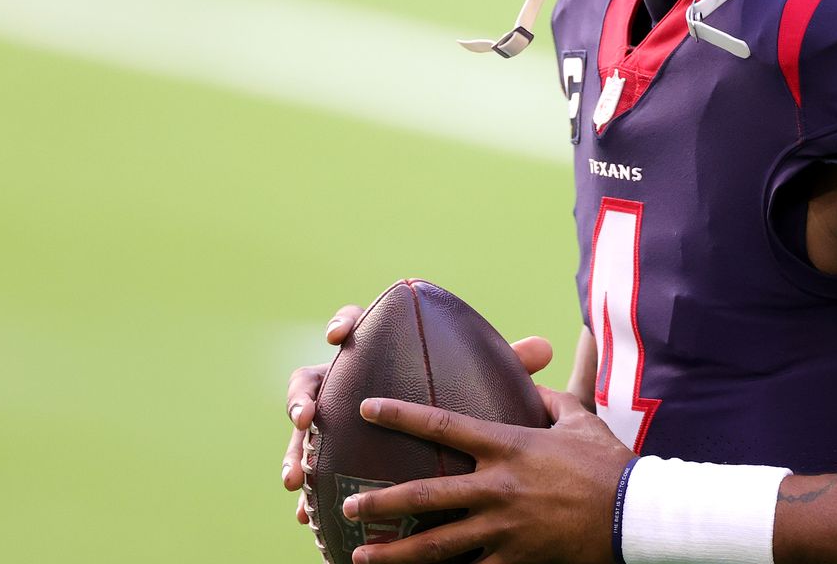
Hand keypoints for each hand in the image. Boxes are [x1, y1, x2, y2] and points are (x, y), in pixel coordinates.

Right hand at [280, 304, 555, 525]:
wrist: (440, 444)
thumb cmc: (458, 399)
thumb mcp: (480, 384)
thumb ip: (504, 365)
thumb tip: (543, 348)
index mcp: (378, 354)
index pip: (355, 327)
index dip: (344, 324)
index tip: (341, 335)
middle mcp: (347, 385)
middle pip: (312, 381)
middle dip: (301, 397)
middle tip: (305, 416)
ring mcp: (332, 424)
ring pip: (302, 434)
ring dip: (294, 452)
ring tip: (296, 476)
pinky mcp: (330, 461)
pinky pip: (310, 475)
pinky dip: (304, 494)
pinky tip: (302, 512)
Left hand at [339, 388, 631, 563]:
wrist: (633, 514)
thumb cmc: (608, 463)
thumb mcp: (579, 421)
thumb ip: (550, 400)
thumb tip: (531, 382)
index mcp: (509, 446)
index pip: (444, 426)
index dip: (402, 415)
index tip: (368, 408)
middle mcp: (497, 487)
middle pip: (425, 496)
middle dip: (381, 501)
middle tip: (348, 504)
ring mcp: (503, 527)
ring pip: (436, 544)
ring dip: (394, 552)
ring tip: (360, 554)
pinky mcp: (514, 559)